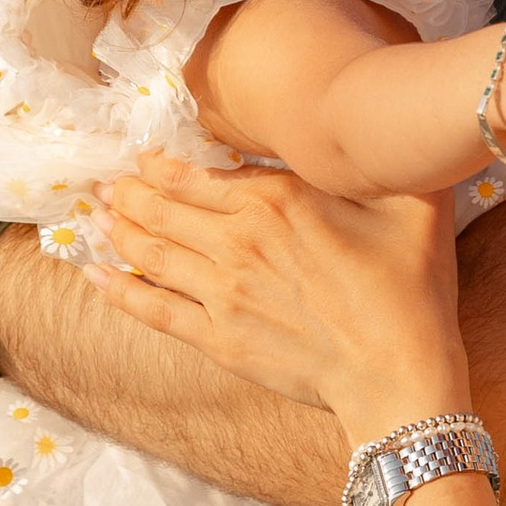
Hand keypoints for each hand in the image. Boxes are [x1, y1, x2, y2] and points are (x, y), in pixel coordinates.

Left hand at [98, 161, 466, 444]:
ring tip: (96, 215)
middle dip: (125, 192)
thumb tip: (381, 129)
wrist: (397, 375)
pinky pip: (153, 308)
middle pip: (161, 208)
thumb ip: (382, 164)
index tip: (140, 158)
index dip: (158, 165)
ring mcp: (223, 293)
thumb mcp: (413, 207)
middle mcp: (238, 241)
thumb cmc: (411, 291)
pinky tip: (92, 274)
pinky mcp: (219, 339)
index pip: (195, 174)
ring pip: (151, 251)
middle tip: (103, 183)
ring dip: (116, 229)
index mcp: (277, 201)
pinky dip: (118, 289)